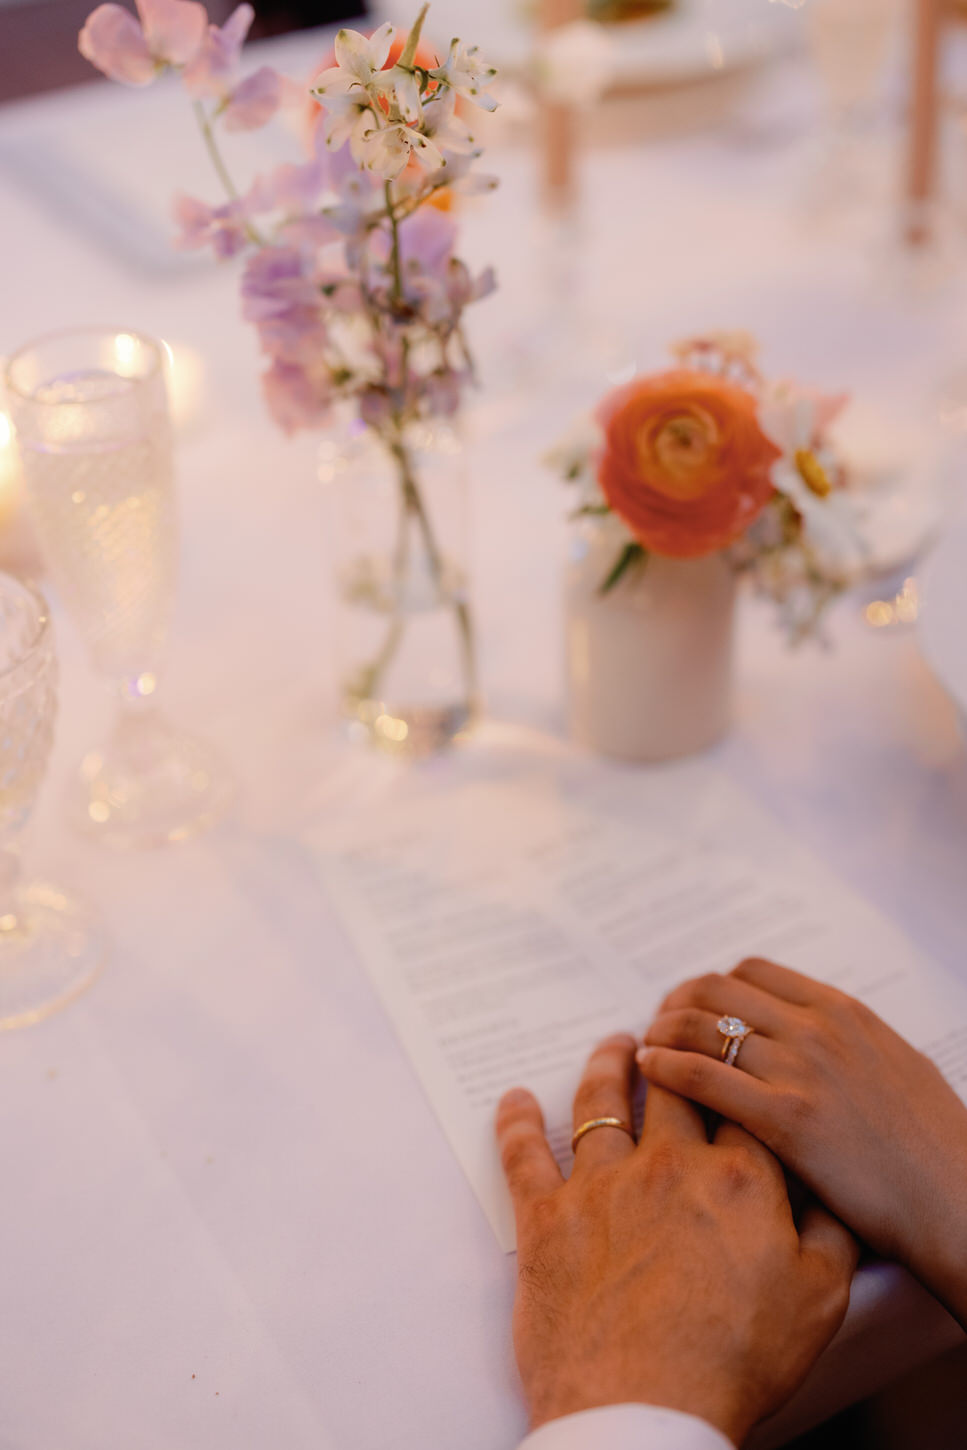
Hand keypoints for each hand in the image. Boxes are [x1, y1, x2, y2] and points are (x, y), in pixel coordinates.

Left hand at [496, 1034, 856, 1445]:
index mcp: (738, 1180)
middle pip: (674, 1087)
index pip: (743, 1106)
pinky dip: (516, 1119)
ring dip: (607, 1066)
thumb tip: (832, 1190)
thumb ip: (830, 1234)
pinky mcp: (547, 1216)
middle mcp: (668, 1166)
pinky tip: (515, 1098)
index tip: (735, 1060)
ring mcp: (602, 1185)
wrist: (644, 1409)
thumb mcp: (818, 1301)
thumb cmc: (733, 1362)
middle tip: (670, 1035)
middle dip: (676, 1055)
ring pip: (602, 1102)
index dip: (740, 1080)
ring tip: (612, 1046)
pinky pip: (524, 1151)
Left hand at [638, 958, 966, 1326]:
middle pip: (715, 990)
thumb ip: (844, 1042)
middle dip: (676, 1002)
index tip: (692, 1004)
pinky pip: (703, 1077)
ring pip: (699, 1026)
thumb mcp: (895, 1064)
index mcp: (843, 1012)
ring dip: (661, 1030)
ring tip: (646, 1047)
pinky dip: (665, 1066)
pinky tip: (648, 1070)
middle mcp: (817, 1030)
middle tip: (659, 1024)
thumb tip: (806, 1034)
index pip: (751, 971)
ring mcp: (801, 1071)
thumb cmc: (934, 1146)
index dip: (711, 985)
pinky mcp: (786, 1119)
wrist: (960, 1201)